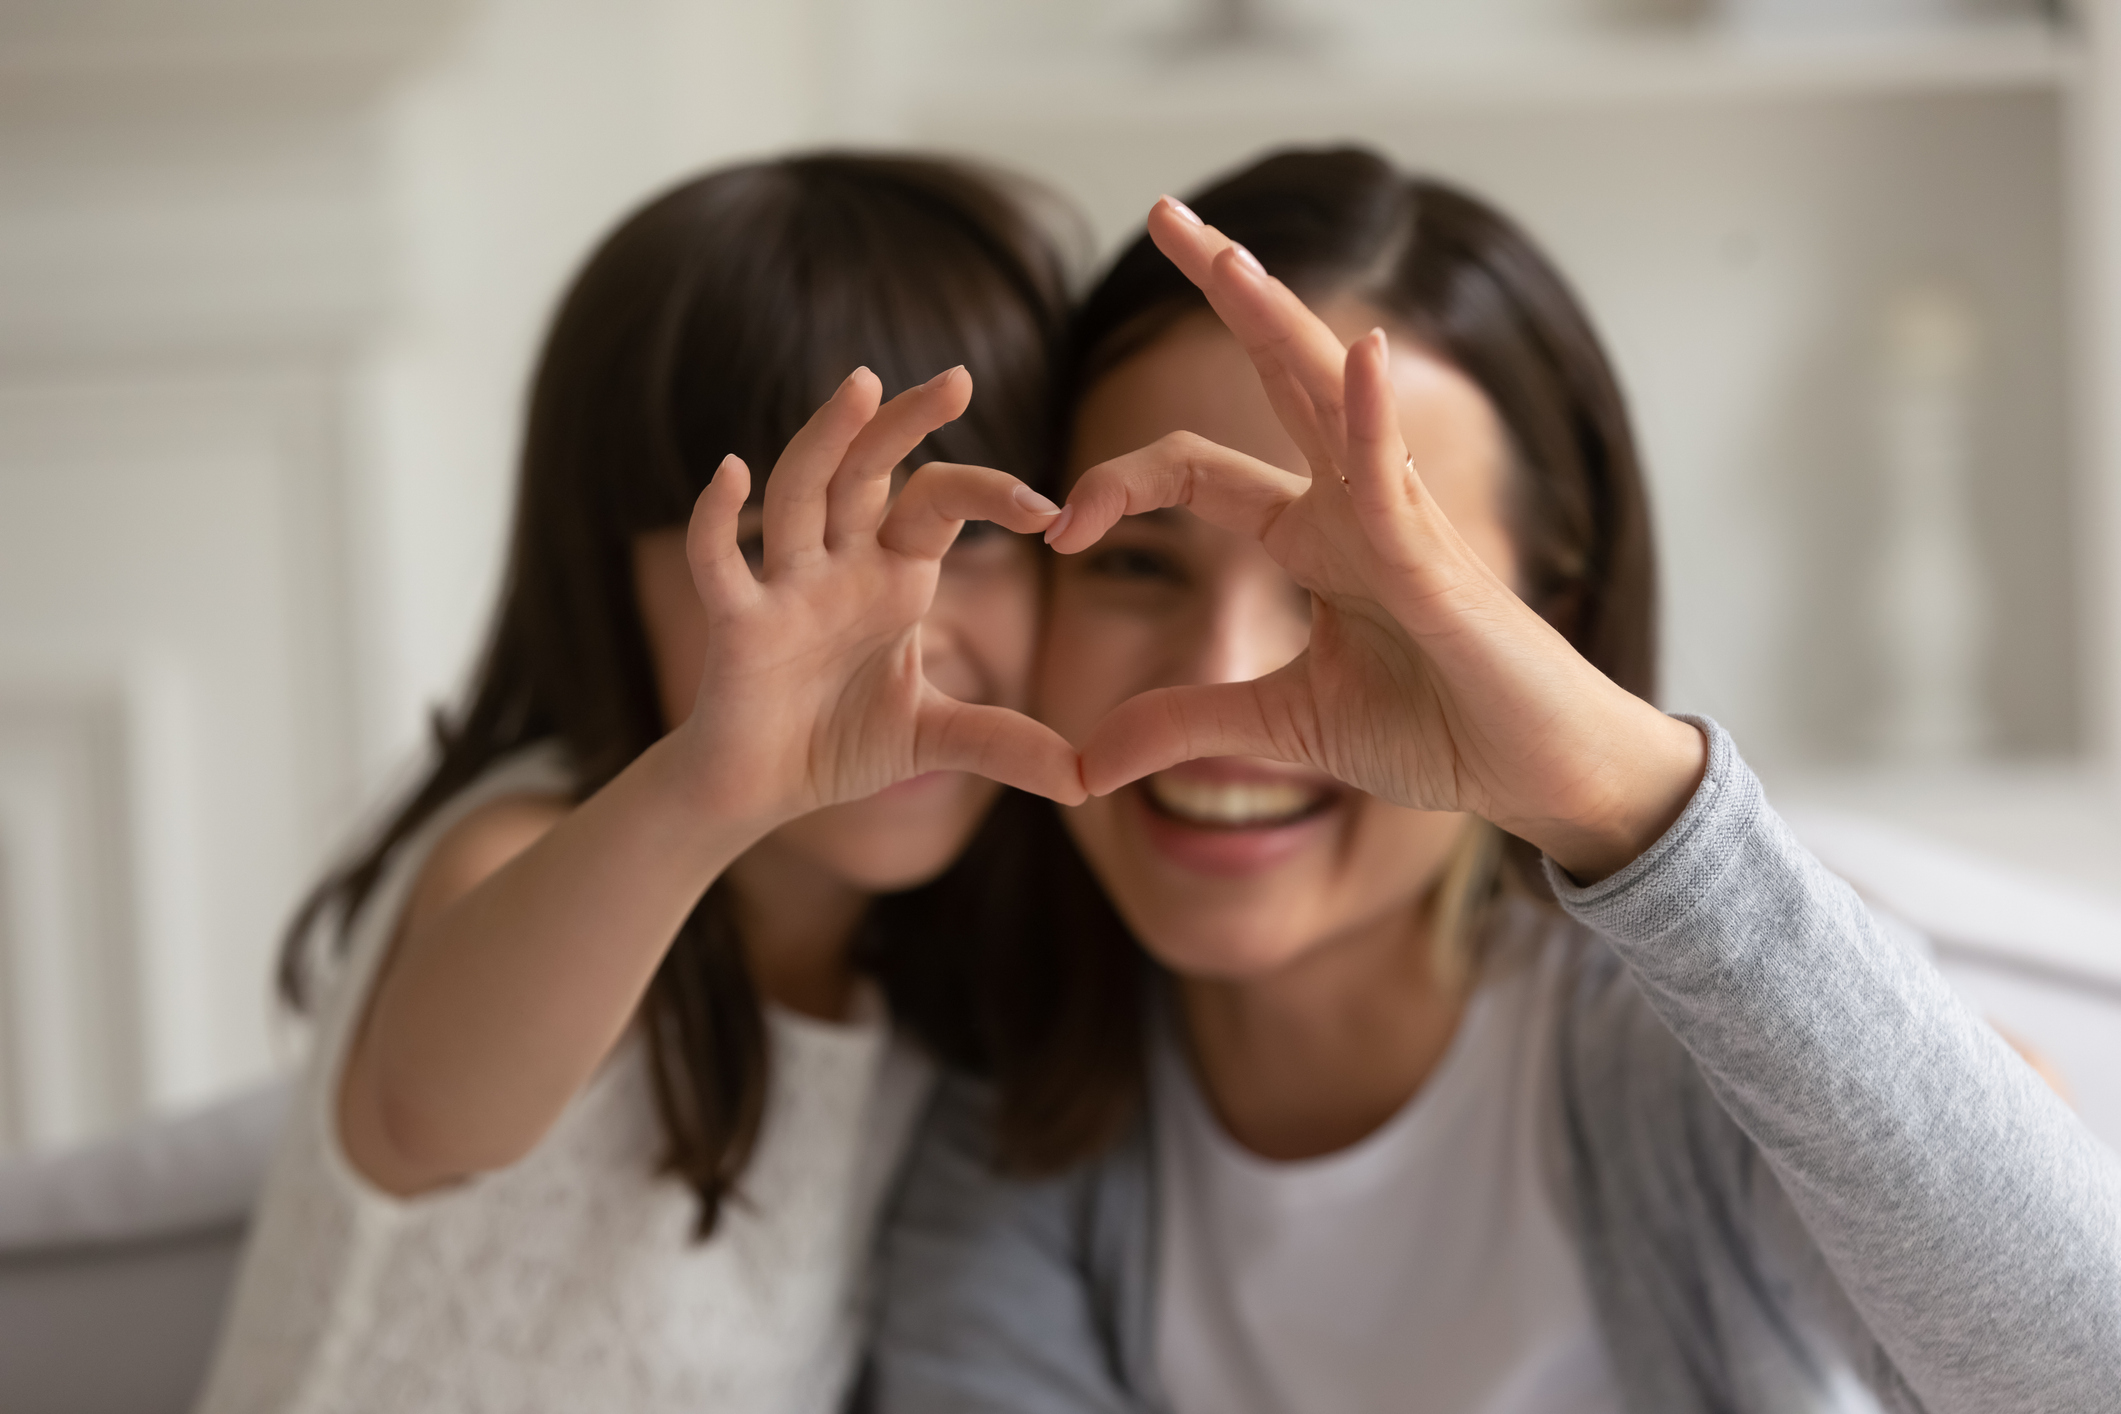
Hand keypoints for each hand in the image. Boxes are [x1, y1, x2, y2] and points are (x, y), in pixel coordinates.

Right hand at [678, 365, 1085, 824]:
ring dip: (826, 439)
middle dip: (906, 424)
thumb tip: (1087, 780)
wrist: (760, 792)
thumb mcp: (935, 741)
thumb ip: (1004, 744)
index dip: (990, 494)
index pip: (939, 504)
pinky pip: (719, 561)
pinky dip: (715, 517)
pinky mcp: (737, 623)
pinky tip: (730, 472)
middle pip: (868, 471)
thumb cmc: (837, 744)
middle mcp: (839, 564)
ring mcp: (785, 587)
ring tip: (862, 385)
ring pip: (801, 492)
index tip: (1049, 510)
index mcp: (892, 576)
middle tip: (957, 378)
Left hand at [1053, 198, 1701, 879]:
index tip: (1056, 531)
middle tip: (1161, 209)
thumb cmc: (1436, 732)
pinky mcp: (1439, 569)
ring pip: (1332, 399)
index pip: (1194, 470)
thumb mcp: (1280, 727)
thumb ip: (1184, 724)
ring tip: (1224, 254)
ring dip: (1279, 321)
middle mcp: (1353, 506)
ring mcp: (1399, 524)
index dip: (1114, 484)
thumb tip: (1085, 764)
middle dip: (1220, 291)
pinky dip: (1375, 420)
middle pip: (1275, 375)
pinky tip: (1362, 355)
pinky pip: (1395, 485)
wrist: (1535, 777)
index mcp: (1314, 537)